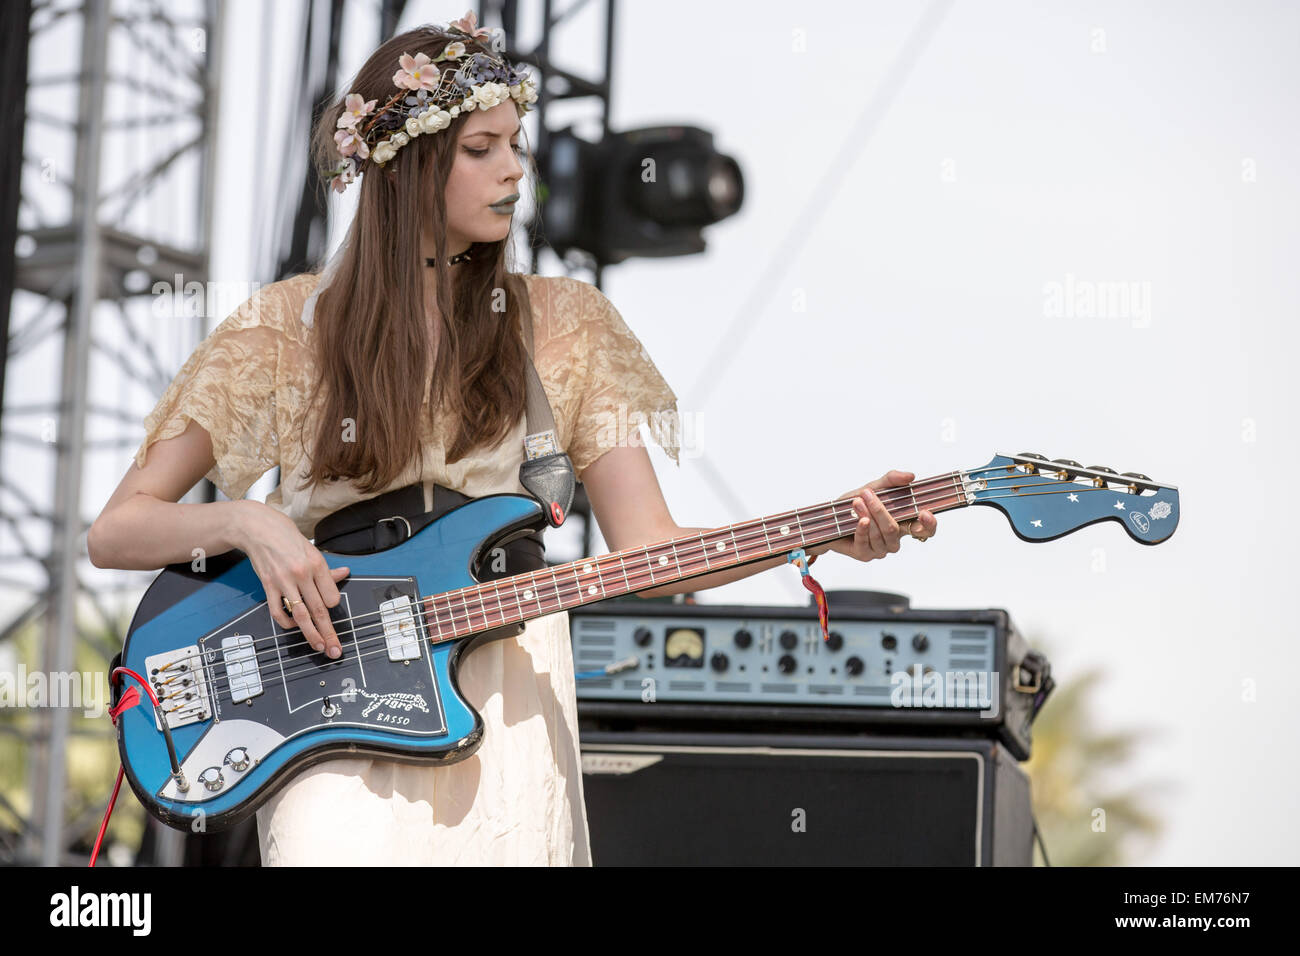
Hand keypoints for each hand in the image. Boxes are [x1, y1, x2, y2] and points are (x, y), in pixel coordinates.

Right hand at [233, 500, 351, 657]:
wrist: (259, 529)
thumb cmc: (287, 538)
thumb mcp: (312, 550)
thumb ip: (326, 569)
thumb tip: (345, 573)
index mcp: (316, 564)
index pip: (332, 596)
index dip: (332, 606)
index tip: (331, 610)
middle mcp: (302, 574)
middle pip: (319, 610)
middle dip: (329, 633)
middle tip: (335, 649)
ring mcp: (284, 582)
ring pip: (301, 615)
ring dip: (311, 634)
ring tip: (318, 646)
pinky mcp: (268, 586)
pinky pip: (278, 611)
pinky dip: (286, 623)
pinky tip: (292, 626)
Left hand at [814, 470, 937, 562]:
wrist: (830, 517)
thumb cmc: (856, 503)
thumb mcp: (875, 487)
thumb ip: (892, 480)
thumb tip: (910, 476)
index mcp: (904, 524)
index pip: (926, 530)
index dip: (929, 524)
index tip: (923, 512)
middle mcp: (894, 539)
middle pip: (895, 530)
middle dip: (881, 511)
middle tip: (867, 494)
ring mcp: (880, 549)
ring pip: (880, 535)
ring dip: (867, 515)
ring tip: (856, 501)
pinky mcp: (864, 554)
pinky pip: (866, 543)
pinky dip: (862, 529)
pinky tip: (859, 520)